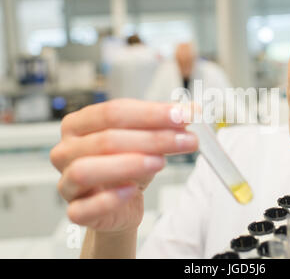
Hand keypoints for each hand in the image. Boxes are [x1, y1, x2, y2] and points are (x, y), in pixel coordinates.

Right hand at [50, 99, 197, 232]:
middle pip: (106, 139)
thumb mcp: (147, 141)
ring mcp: (66, 182)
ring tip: (160, 162)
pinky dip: (109, 199)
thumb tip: (191, 111)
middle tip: (185, 140)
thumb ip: (165, 124)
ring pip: (87, 170)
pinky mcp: (75, 211)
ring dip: (129, 164)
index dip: (151, 113)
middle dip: (152, 138)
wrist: (122, 203)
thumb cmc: (128, 166)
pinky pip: (84, 208)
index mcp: (79, 124)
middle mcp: (66, 150)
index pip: (113, 111)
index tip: (183, 115)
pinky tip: (132, 190)